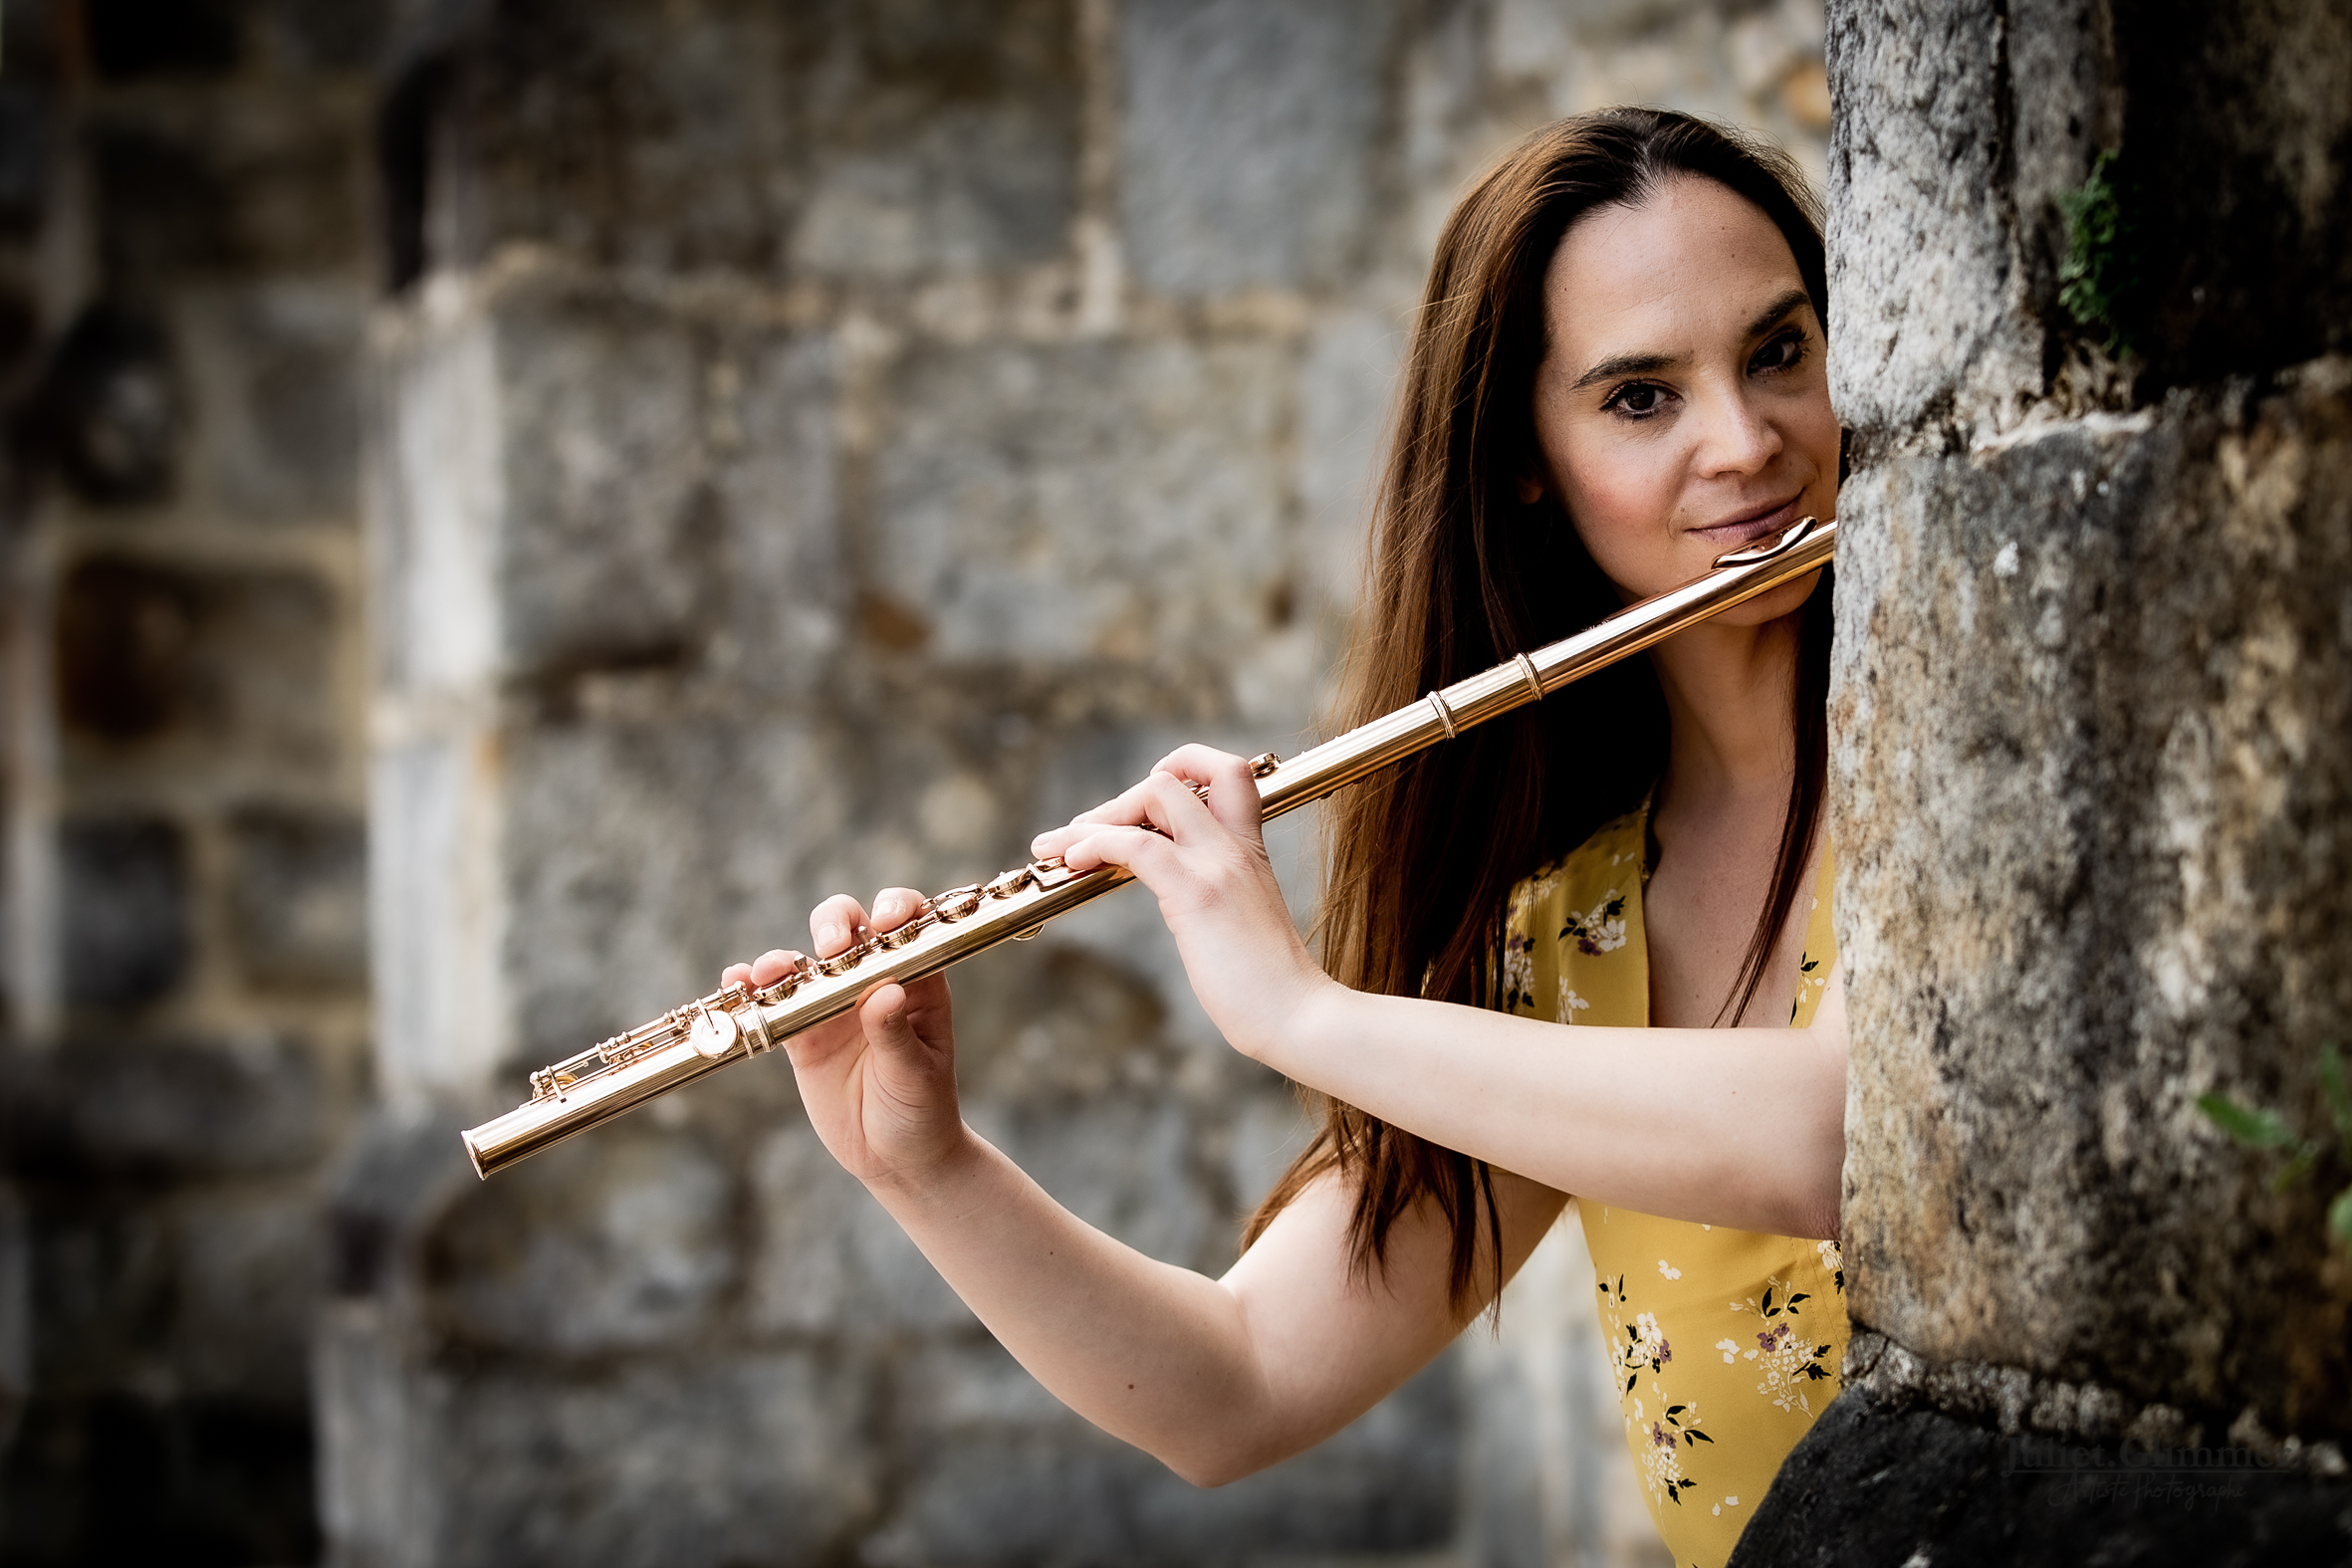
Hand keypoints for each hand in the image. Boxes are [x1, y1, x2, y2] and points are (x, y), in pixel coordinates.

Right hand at [720, 888, 964, 1189]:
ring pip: (804, 962)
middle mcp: (873, 981)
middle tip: (829, 946)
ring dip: (784, 958)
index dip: (895, 910)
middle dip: (834, 924)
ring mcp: (834, 1005)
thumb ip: (896, 1034)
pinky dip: (751, 990)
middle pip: (849, 928)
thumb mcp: (916, 1074)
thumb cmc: (921, 1110)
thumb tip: (886, 991)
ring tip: (771, 972)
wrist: (895, 1160)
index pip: (908, 926)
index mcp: (917, 980)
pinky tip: (737, 985)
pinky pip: (773, 1003)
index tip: (884, 921)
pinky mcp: (801, 1033)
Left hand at [1028, 744, 1335, 1058]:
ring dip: (1094, 819)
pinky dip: (1094, 844)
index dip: (1180, 770)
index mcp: (1249, 851)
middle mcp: (1234, 847)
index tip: (1141, 806)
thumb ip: (1219, 899)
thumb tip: (1189, 908)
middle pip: (1177, 777)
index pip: (1226, 772)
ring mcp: (1216, 865)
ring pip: (1153, 795)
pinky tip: (1074, 863)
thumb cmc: (1270, 985)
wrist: (1298, 1017)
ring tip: (1057, 847)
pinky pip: (1135, 845)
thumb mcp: (1245, 923)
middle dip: (1120, 799)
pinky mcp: (1196, 893)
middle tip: (1084, 833)